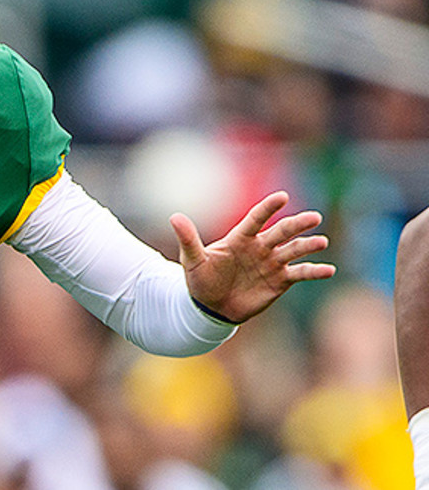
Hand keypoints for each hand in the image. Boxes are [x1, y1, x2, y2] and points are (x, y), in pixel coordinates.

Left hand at [171, 191, 334, 323]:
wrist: (210, 307)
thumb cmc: (200, 279)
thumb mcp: (193, 260)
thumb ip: (188, 239)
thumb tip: (174, 217)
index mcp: (240, 238)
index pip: (256, 218)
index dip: (268, 208)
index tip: (282, 196)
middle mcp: (259, 247)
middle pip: (281, 232)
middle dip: (297, 224)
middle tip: (314, 217)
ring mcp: (271, 263)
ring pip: (294, 250)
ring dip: (308, 245)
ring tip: (322, 241)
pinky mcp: (280, 281)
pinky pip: (300, 273)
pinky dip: (315, 271)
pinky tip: (329, 270)